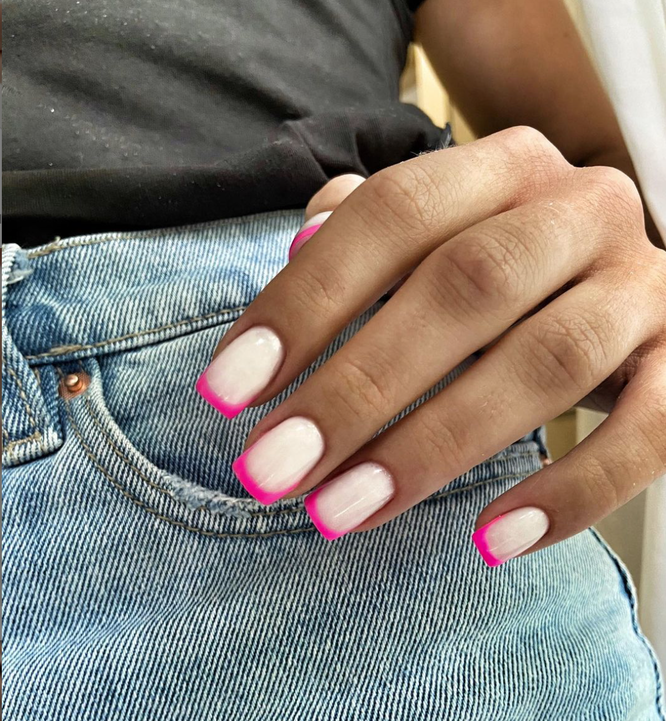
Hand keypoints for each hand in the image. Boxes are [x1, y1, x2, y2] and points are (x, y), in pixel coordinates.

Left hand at [197, 127, 665, 564]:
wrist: (617, 277)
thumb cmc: (495, 266)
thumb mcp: (434, 233)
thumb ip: (363, 234)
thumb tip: (295, 252)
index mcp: (501, 168)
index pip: (391, 214)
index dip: (305, 300)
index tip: (228, 389)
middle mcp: (578, 209)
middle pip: (464, 286)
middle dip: (357, 387)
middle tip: (273, 470)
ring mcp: (643, 286)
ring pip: (546, 360)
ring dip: (434, 445)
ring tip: (344, 512)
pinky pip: (651, 431)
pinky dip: (573, 491)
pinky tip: (492, 540)